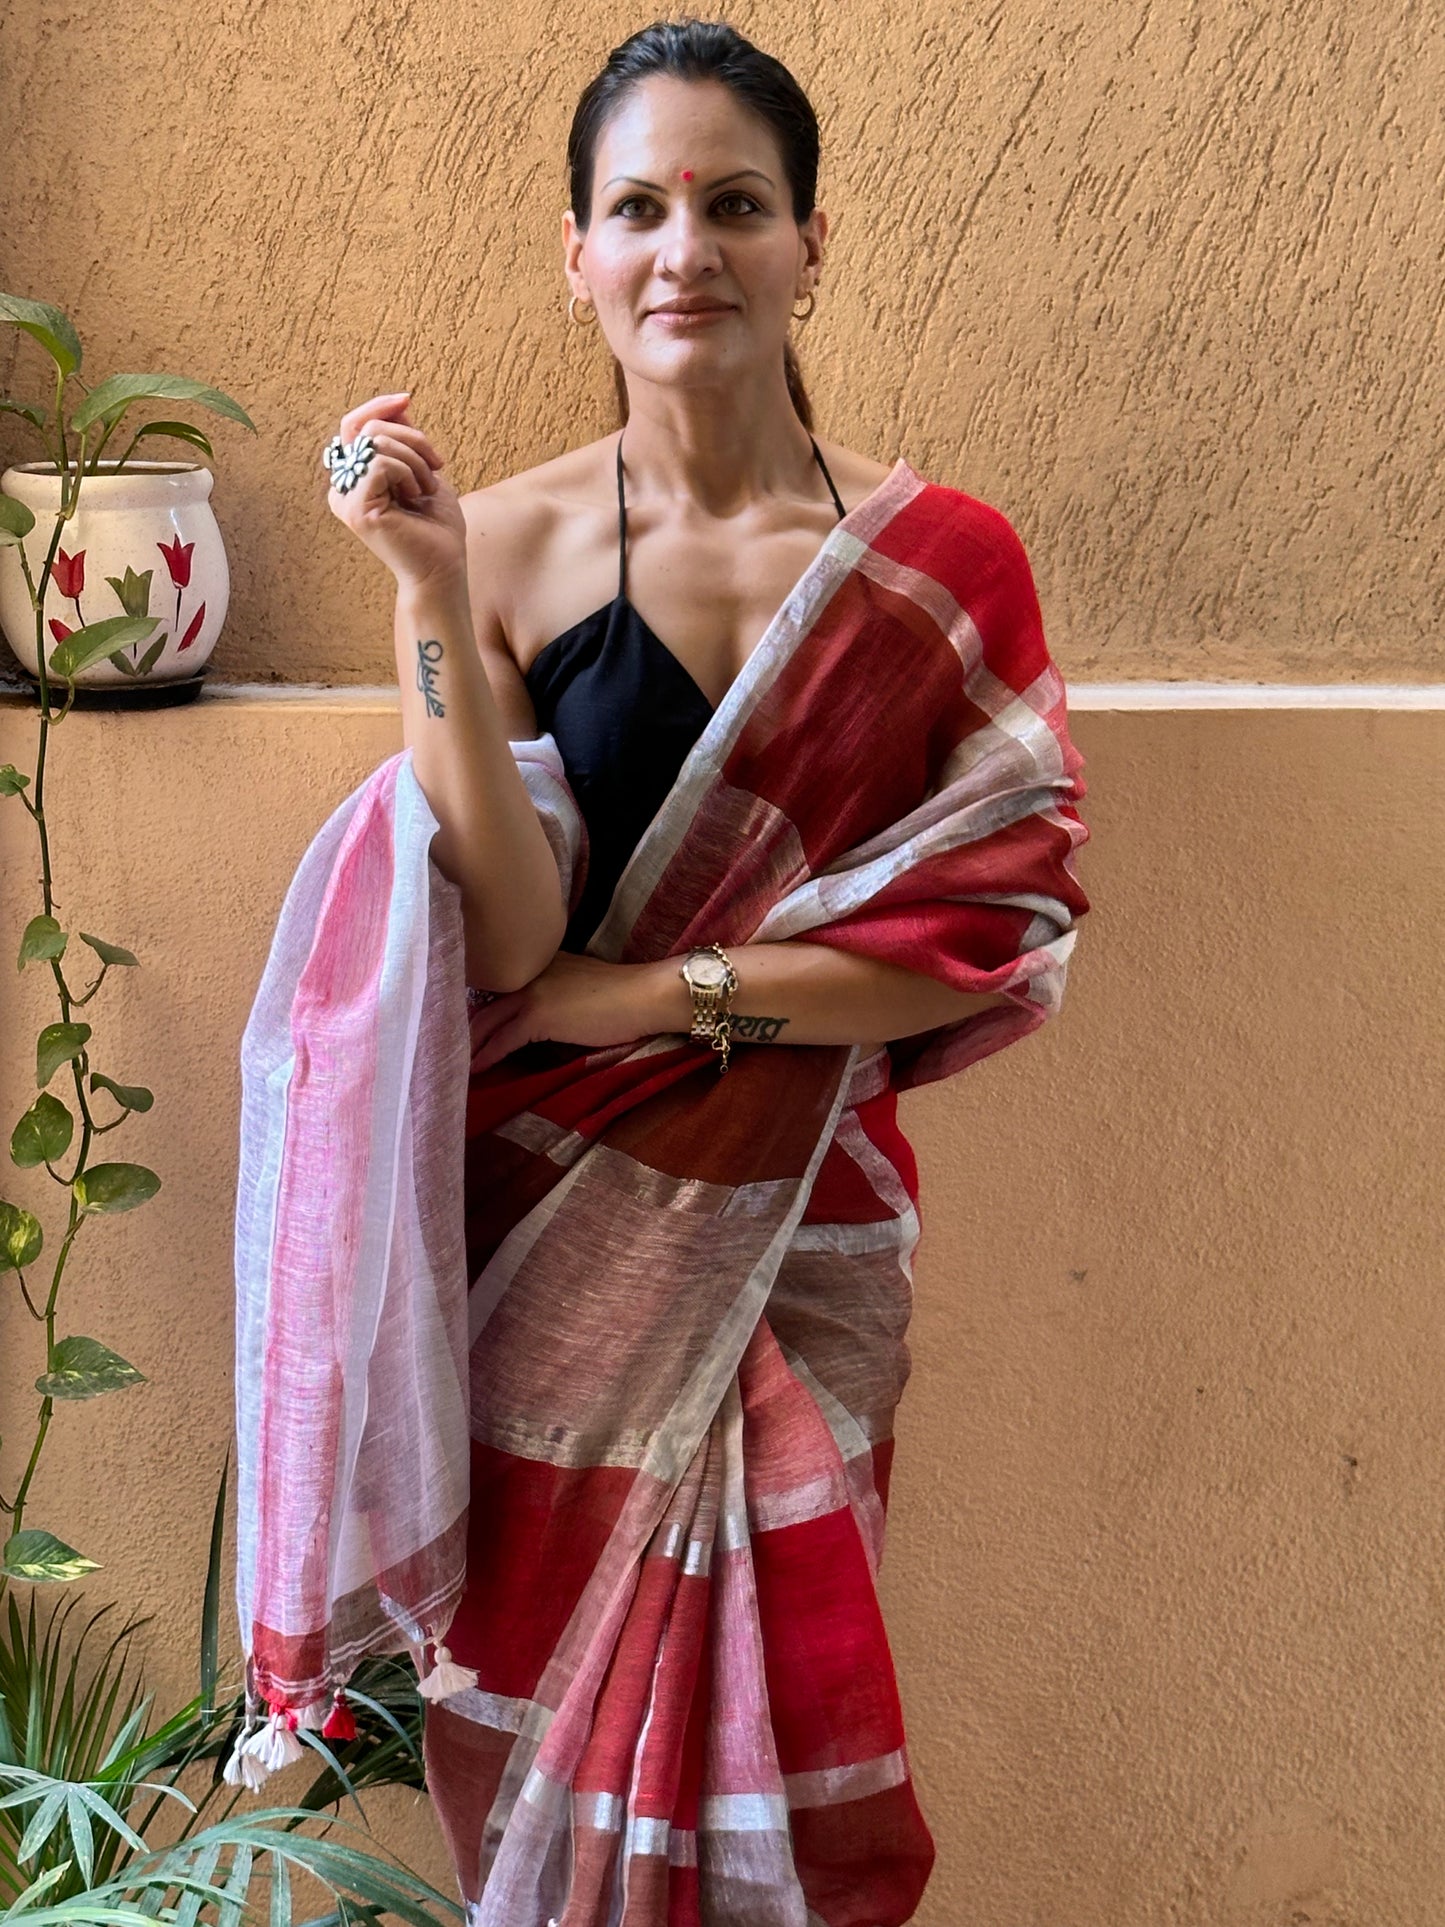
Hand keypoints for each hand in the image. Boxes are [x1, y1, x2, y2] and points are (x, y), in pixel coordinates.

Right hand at [322, 390, 467, 590]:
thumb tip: (399, 403)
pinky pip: (380, 463)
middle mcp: (343, 488)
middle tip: (436, 465)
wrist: (443, 568)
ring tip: (427, 487)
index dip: (378, 407)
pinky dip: (408, 472)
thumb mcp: (423, 470)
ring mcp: (345, 499)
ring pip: (376, 443)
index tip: (407, 398)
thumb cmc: (436, 527)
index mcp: (354, 478)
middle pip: (368, 429)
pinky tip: (418, 496)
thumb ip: (405, 440)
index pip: (355, 426)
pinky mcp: (356, 509)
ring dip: (415, 459)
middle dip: (411, 437)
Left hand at [468, 953, 670, 1074]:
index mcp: (538, 962)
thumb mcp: (579, 984)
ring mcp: (531, 992)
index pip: (497, 984)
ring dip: (468, 1045)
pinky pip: (502, 1040)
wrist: (643, 996)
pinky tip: (474, 1070)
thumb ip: (554, 991)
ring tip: (452, 1063)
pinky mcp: (538, 1016)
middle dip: (464, 1027)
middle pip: (484, 1002)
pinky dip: (486, 1057)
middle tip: (445, 1047)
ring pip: (486, 1022)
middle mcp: (528, 972)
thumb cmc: (622, 996)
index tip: (462, 1023)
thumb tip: (540, 1015)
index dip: (477, 1005)